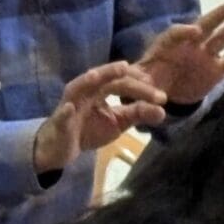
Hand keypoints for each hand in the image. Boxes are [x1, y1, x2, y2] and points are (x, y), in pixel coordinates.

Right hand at [33, 62, 166, 173]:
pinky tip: (70, 108)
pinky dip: (65, 111)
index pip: (122, 82)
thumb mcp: (118, 122)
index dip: (141, 87)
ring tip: (99, 75)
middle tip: (148, 81)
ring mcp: (70, 104)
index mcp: (99, 88)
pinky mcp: (60, 122)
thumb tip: (163, 111)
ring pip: (78, 88)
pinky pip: (61, 115)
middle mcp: (85, 90)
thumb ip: (137, 114)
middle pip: (106, 81)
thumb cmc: (88, 129)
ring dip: (88, 80)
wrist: (61, 147)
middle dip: (126, 80)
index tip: (161, 96)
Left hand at [138, 2, 223, 104]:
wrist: (159, 92)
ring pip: (223, 37)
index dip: (184, 32)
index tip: (195, 32)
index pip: (175, 35)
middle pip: (204, 27)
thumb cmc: (145, 82)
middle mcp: (189, 45)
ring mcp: (205, 55)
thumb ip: (139, 84)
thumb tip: (138, 86)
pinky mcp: (217, 68)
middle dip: (216, 17)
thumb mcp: (137, 83)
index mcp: (166, 45)